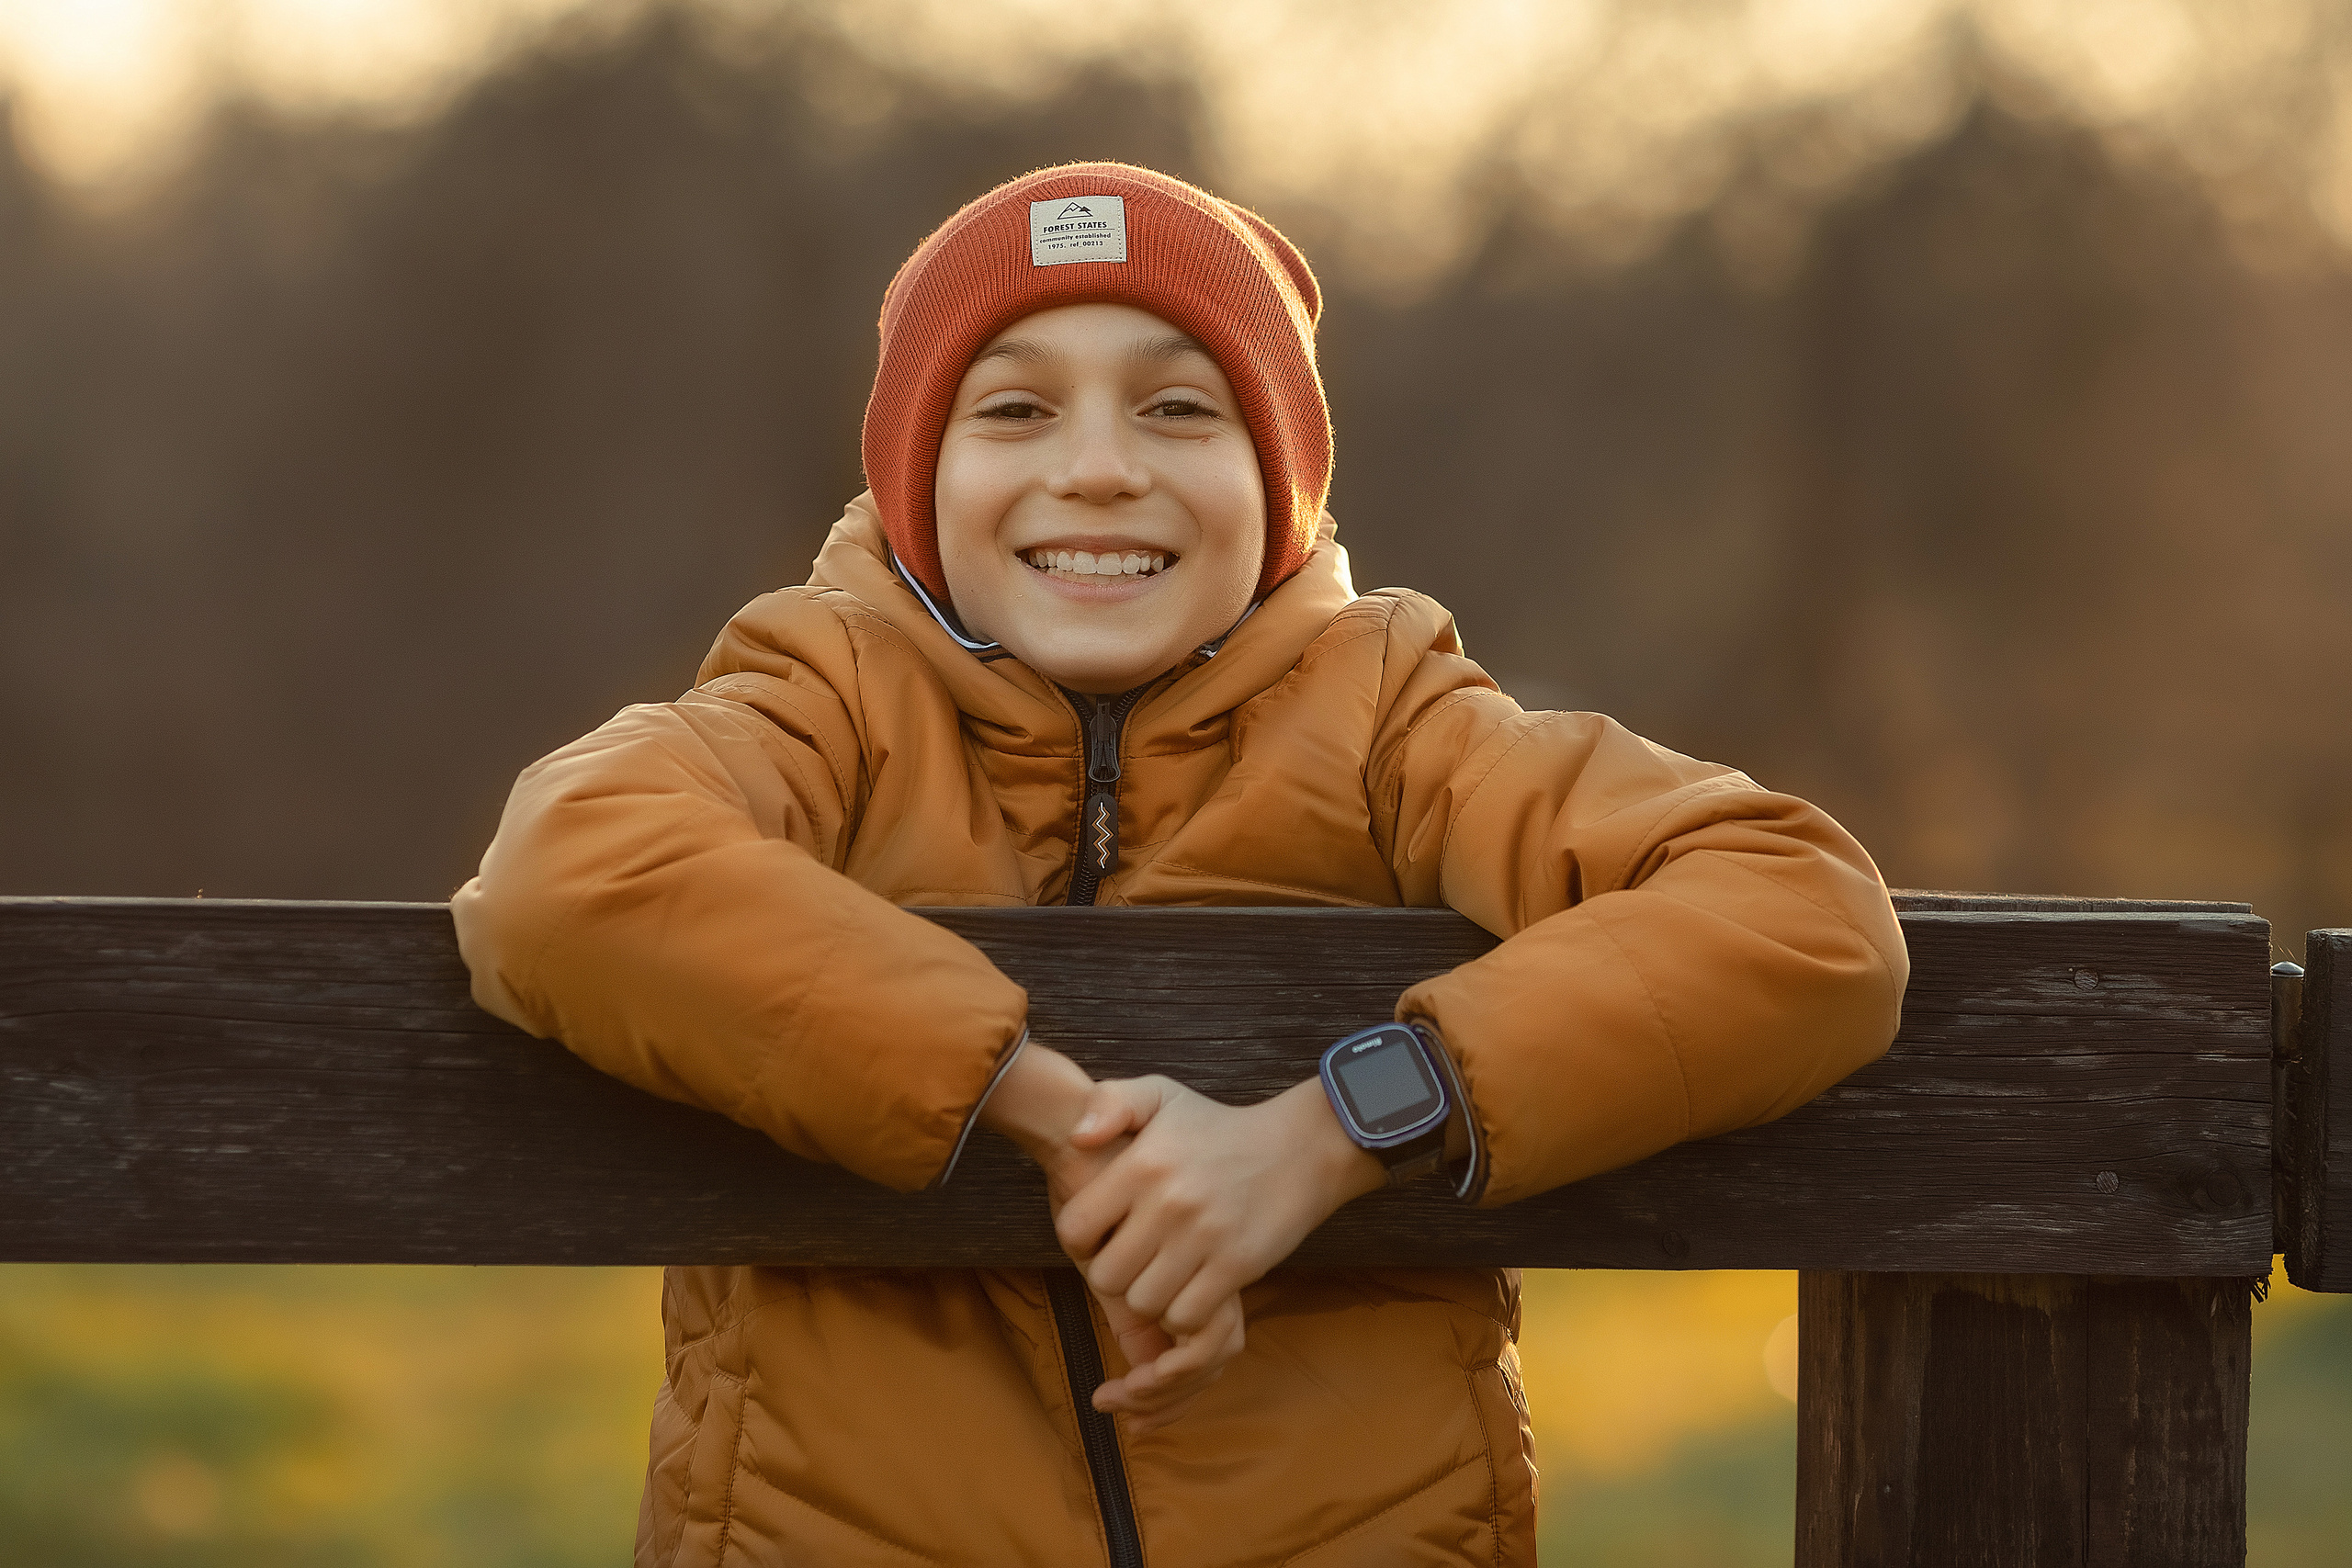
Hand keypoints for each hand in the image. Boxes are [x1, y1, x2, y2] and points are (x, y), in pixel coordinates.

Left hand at [1057, 1074, 1385, 1349]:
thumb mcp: (1162, 1095)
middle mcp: (1169, 1201)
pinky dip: (1184, 1314)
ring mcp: (1204, 1236)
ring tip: (1165, 1275)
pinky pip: (1186, 1317)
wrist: (1300, 1149)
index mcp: (1143, 1163)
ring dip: (1151, 1298)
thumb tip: (1076, 1138)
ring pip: (1144, 1304)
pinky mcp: (1237, 1265)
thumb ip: (1110, 1101)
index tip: (1105, 1234)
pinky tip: (1193, 1289)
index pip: (1075, 1229)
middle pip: (1107, 1277)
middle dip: (1116, 1276)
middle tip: (1137, 1260)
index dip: (1083, 1240)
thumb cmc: (1218, 1128)